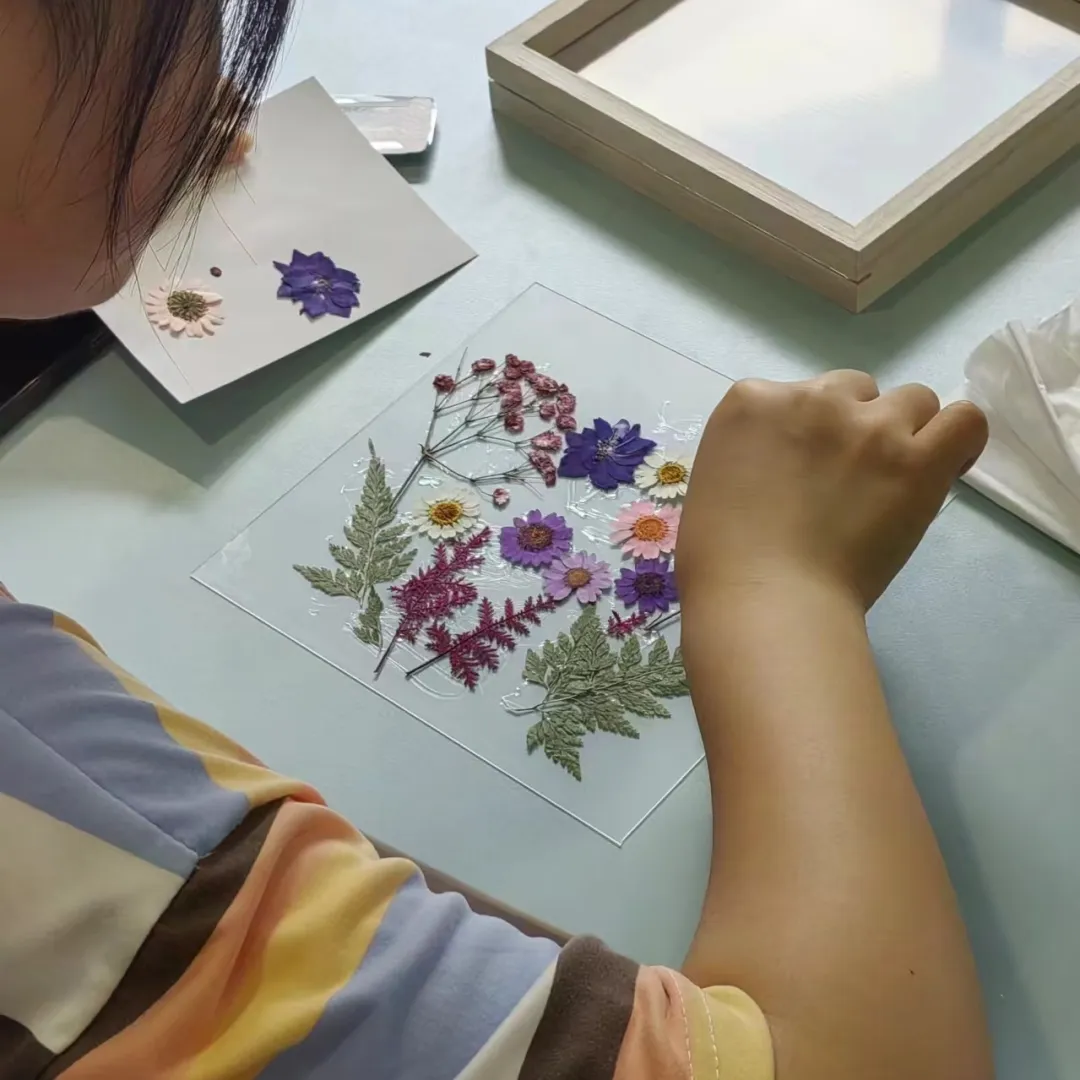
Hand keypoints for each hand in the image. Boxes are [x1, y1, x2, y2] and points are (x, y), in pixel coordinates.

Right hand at [677, 371, 987, 610]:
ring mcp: (867, 425)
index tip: (807, 472)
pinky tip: (943, 467)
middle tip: (849, 482)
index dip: (810, 433)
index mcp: (751, 402)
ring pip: (912, 400)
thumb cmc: (721, 559)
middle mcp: (810, 398)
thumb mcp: (715, 479)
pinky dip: (959, 440)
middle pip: (855, 389)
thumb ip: (754, 452)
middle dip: (856, 427)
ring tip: (895, 481)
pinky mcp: (916, 459)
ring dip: (905, 433)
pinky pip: (964, 420)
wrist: (764, 598)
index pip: (797, 394)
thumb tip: (790, 462)